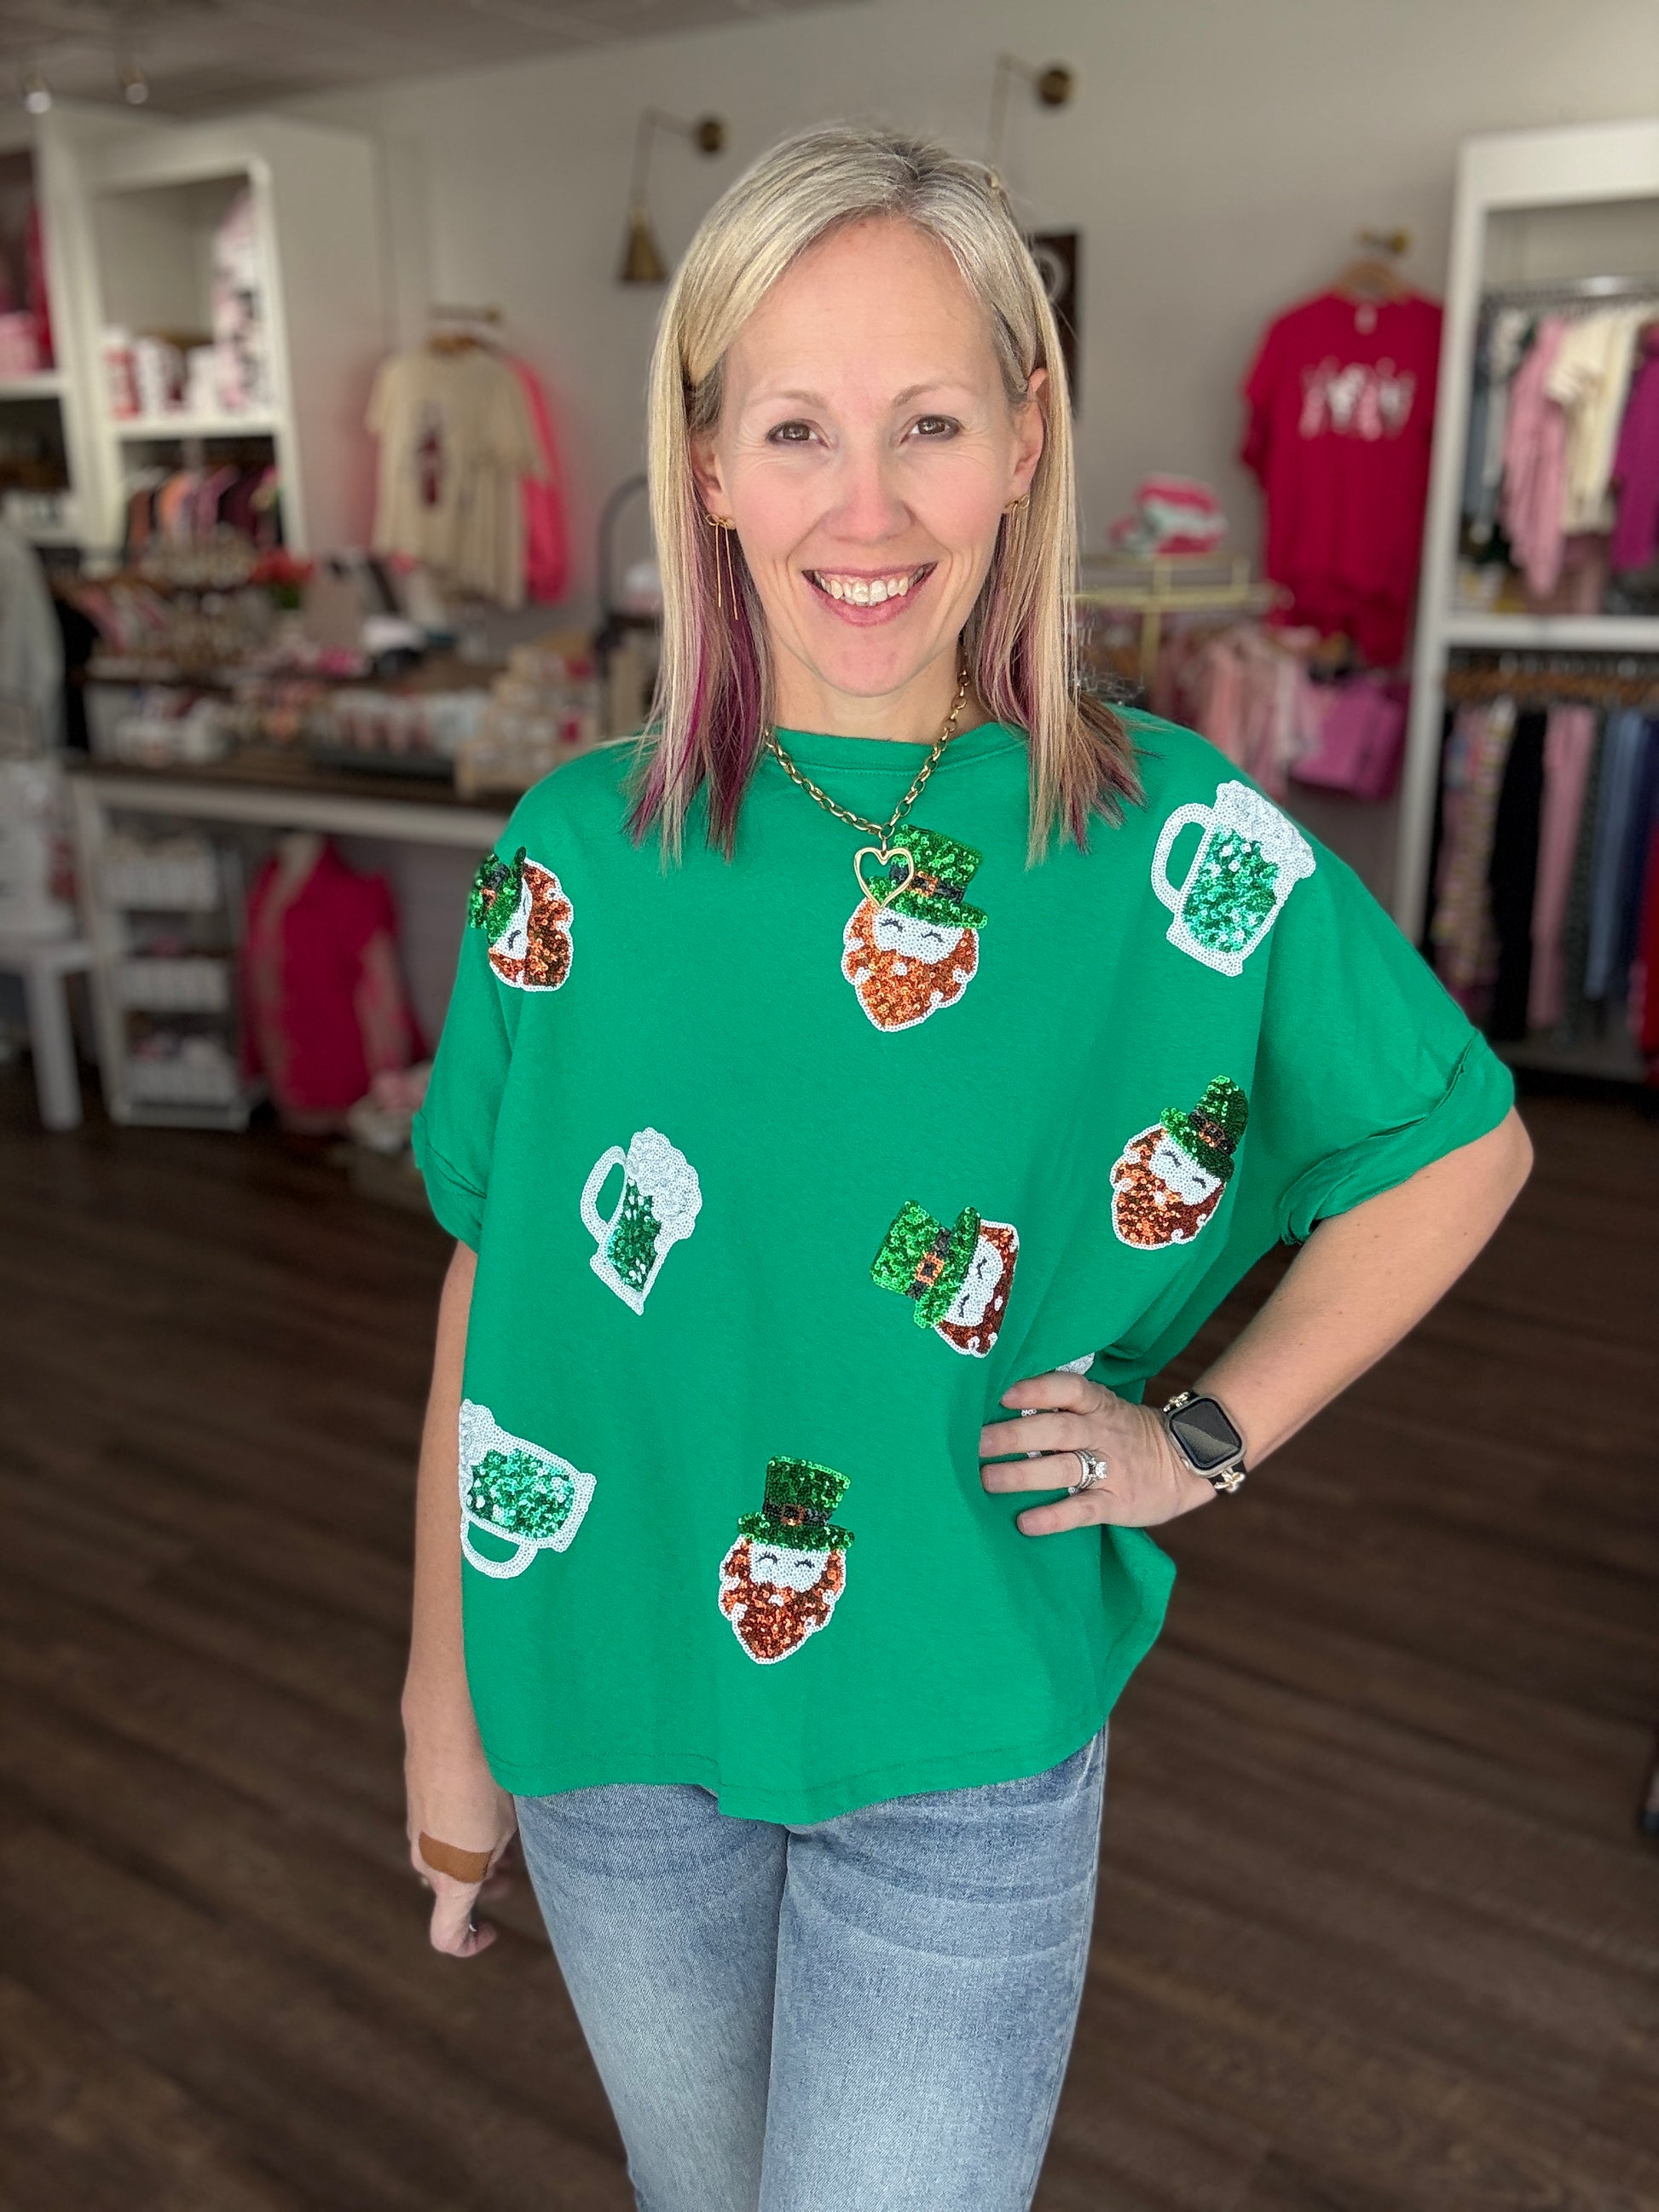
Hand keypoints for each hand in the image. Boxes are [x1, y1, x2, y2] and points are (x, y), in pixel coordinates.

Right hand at [404, 1706, 517, 1958]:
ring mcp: (417, 1829)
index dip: (471, 1944)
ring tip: (506, 1831)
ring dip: (473, 1855)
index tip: (494, 1929)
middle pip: (451, 1892)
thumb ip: (493, 1859)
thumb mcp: (503, 1828)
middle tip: (511, 1868)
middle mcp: (425, 1860)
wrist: (447, 1725)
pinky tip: (487, 1799)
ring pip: (444, 1857)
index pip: (447, 1937)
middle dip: (482, 1887)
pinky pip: (437, 1828)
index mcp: (450, 1878)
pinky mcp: (416, 1800)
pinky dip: (459, 1827)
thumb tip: (490, 1863)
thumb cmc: (484, 1781)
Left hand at [979, 1368, 1216, 1533]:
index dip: (1037, 1389)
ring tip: (986, 1481)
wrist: (1188, 1461)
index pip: (1068, 1389)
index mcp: (1098, 1405)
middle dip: (1014, 1435)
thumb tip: (1003, 1407)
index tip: (1002, 1394)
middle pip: (1056, 1429)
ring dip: (1023, 1474)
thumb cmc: (1129, 1433)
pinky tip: (1027, 1523)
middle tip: (975, 1443)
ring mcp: (1112, 1467)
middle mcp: (1102, 1432)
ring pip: (1064, 1468)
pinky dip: (1055, 1516)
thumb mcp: (1105, 1409)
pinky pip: (1084, 1510)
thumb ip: (1065, 1408)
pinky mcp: (1118, 1502)